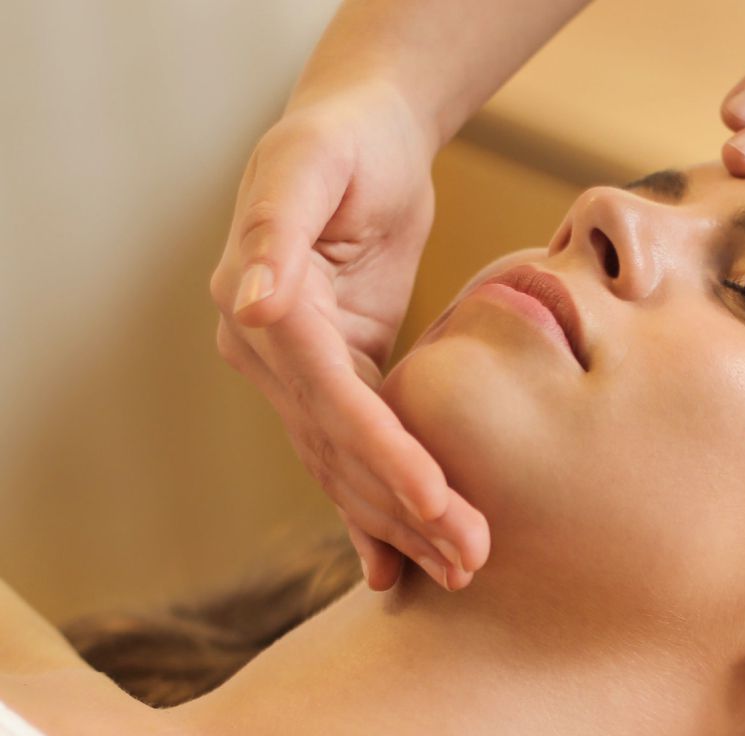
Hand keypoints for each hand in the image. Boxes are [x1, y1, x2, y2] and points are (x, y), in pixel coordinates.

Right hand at [210, 80, 489, 591]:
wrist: (359, 135)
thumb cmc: (343, 140)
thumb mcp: (309, 163)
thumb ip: (275, 229)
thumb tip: (252, 302)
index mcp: (261, 309)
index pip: (330, 398)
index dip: (383, 452)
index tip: (436, 500)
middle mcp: (267, 353)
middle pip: (342, 448)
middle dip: (406, 508)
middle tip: (471, 560)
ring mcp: (297, 375)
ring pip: (348, 466)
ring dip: (401, 524)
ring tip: (461, 571)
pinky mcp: (337, 380)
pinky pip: (355, 454)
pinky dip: (377, 511)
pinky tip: (399, 566)